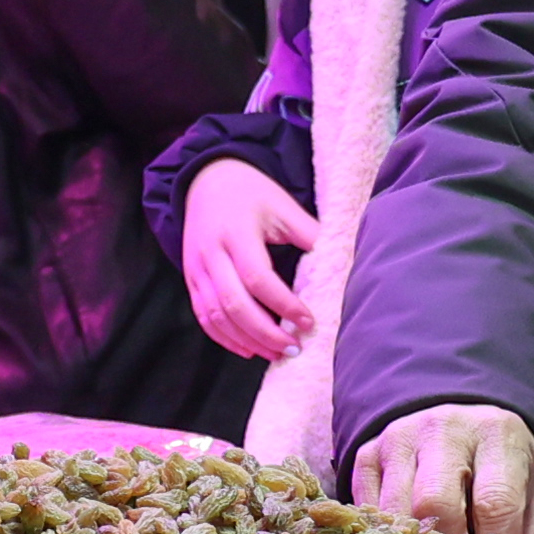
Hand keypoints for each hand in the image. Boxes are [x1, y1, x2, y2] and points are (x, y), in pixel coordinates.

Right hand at [180, 157, 321, 359]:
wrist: (207, 180)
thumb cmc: (251, 194)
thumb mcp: (283, 206)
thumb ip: (310, 234)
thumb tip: (343, 264)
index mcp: (236, 233)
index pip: (258, 278)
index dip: (284, 304)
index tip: (309, 321)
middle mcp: (211, 253)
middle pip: (234, 304)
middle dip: (266, 333)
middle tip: (294, 347)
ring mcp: (196, 269)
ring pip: (217, 316)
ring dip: (247, 340)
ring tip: (277, 353)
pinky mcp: (191, 279)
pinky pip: (204, 316)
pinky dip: (225, 338)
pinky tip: (249, 349)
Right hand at [352, 402, 533, 533]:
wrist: (466, 423)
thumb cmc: (503, 467)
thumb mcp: (530, 492)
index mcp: (497, 434)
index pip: (495, 500)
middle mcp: (444, 429)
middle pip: (434, 502)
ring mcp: (400, 438)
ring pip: (395, 511)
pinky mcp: (367, 453)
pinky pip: (368, 509)